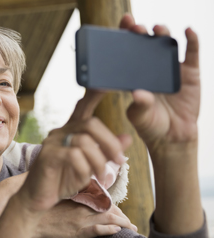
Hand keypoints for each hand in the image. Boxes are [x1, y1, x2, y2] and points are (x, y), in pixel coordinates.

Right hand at [19, 90, 130, 212]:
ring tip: (103, 175)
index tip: (110, 82)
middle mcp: (60, 132)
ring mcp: (52, 143)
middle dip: (110, 142)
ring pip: (84, 141)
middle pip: (90, 124)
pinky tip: (87, 178)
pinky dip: (86, 168)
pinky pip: (74, 155)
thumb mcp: (90, 166)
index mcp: (70, 131)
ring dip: (99, 160)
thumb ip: (106, 151)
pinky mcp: (48, 157)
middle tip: (120, 159)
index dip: (96, 93)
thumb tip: (128, 137)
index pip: (83, 106)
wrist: (37, 200)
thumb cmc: (62, 181)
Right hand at [31, 200, 136, 237]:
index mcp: (77, 199)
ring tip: (132, 229)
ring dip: (123, 223)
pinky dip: (111, 230)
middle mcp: (82, 207)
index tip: (118, 212)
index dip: (112, 206)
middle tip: (130, 223)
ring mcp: (81, 219)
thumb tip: (80, 202)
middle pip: (109, 209)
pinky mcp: (79, 232)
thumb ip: (71, 201)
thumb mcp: (57, 202)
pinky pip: (100, 230)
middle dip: (122, 216)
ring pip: (109, 218)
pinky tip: (118, 232)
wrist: (30, 222)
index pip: (101, 200)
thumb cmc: (42, 214)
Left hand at [120, 14, 199, 151]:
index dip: (126, 35)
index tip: (123, 22)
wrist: (173, 137)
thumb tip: (139, 94)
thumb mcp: (139, 117)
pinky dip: (192, 40)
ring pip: (167, 44)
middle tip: (137, 28)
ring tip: (157, 29)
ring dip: (163, 33)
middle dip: (141, 32)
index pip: (128, 51)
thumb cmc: (151, 126)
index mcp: (135, 75)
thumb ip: (139, 106)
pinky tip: (188, 31)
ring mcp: (171, 68)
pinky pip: (192, 53)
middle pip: (146, 43)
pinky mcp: (190, 73)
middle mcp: (152, 68)